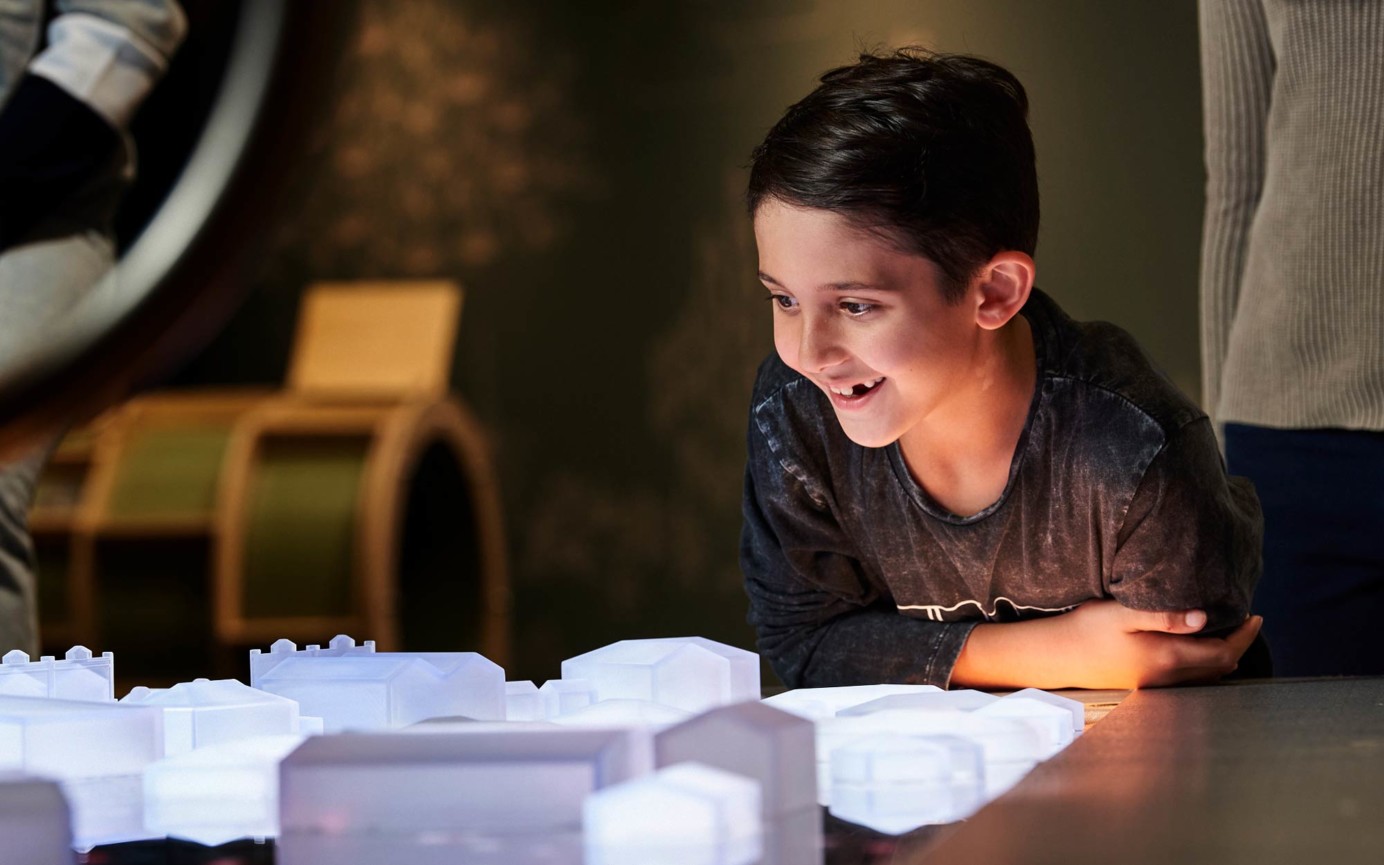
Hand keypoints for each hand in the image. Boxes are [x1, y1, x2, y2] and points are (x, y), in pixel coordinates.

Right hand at [952, 599, 1263, 689]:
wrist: (1053, 656)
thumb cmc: (1085, 630)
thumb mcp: (1122, 614)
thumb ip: (1165, 614)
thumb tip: (1205, 616)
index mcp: (1167, 657)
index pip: (1223, 652)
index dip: (1244, 635)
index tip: (1256, 616)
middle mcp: (1167, 677)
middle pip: (1219, 667)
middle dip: (1237, 645)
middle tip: (1244, 621)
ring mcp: (1154, 684)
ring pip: (1204, 676)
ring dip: (1220, 655)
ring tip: (1224, 632)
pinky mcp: (1142, 683)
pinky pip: (1187, 677)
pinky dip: (1201, 663)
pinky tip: (1192, 647)